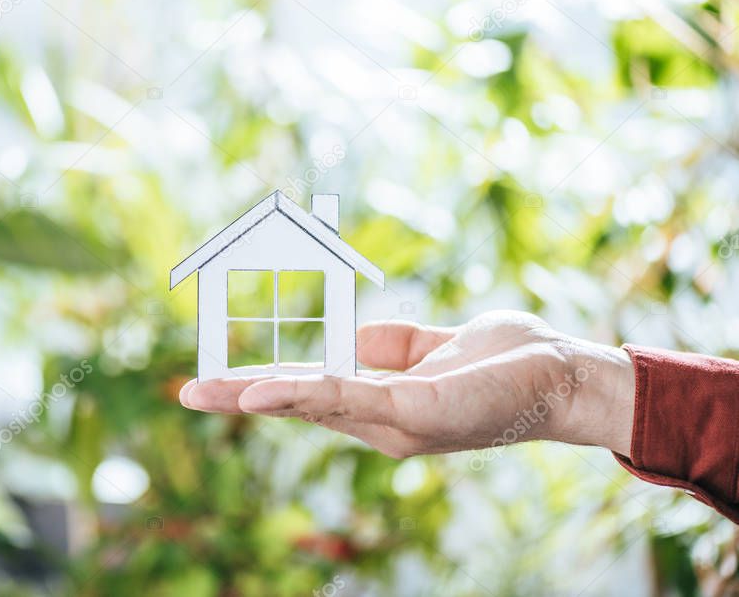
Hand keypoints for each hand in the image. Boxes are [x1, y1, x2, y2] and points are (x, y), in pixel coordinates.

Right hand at [179, 310, 634, 459]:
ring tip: (208, 392)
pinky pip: (348, 396)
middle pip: (302, 405)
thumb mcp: (435, 345)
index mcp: (384, 404)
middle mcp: (384, 423)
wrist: (568, 374)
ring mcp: (399, 422)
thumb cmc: (508, 361)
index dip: (267, 384)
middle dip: (242, 398)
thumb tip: (346, 336)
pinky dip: (300, 393)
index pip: (314, 393)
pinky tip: (262, 391)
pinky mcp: (418, 411)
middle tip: (189, 391)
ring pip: (315, 404)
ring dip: (258, 396)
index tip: (223, 378)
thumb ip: (392, 345)